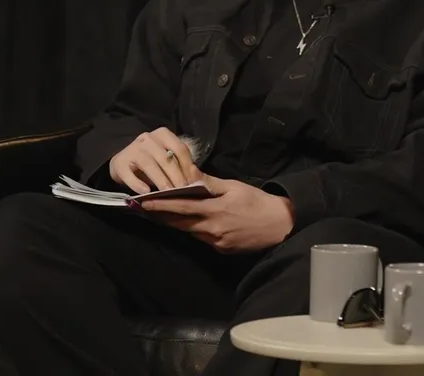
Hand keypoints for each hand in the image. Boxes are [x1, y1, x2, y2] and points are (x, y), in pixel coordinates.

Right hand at [108, 127, 200, 193]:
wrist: (123, 163)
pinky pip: (129, 174)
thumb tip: (196, 180)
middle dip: (176, 176)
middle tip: (183, 191)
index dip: (188, 166)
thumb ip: (180, 166)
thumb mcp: (167, 159)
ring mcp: (132, 149)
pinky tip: (145, 192)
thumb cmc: (151, 162)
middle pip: (165, 158)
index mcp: (163, 135)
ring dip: (160, 180)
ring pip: (149, 164)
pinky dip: (137, 184)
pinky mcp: (119, 162)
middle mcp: (147, 138)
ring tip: (167, 193)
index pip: (180, 149)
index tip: (193, 182)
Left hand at [139, 174, 294, 252]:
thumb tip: (188, 173)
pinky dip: (195, 230)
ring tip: (162, 214)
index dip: (160, 205)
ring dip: (176, 223)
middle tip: (143, 209)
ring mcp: (216, 242)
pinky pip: (202, 239)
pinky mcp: (221, 250)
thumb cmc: (258, 201)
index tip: (143, 202)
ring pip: (189, 231)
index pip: (181, 207)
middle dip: (161, 216)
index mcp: (215, 210)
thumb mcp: (234, 187)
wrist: (280, 225)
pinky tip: (193, 223)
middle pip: (179, 223)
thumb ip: (209, 183)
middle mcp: (212, 228)